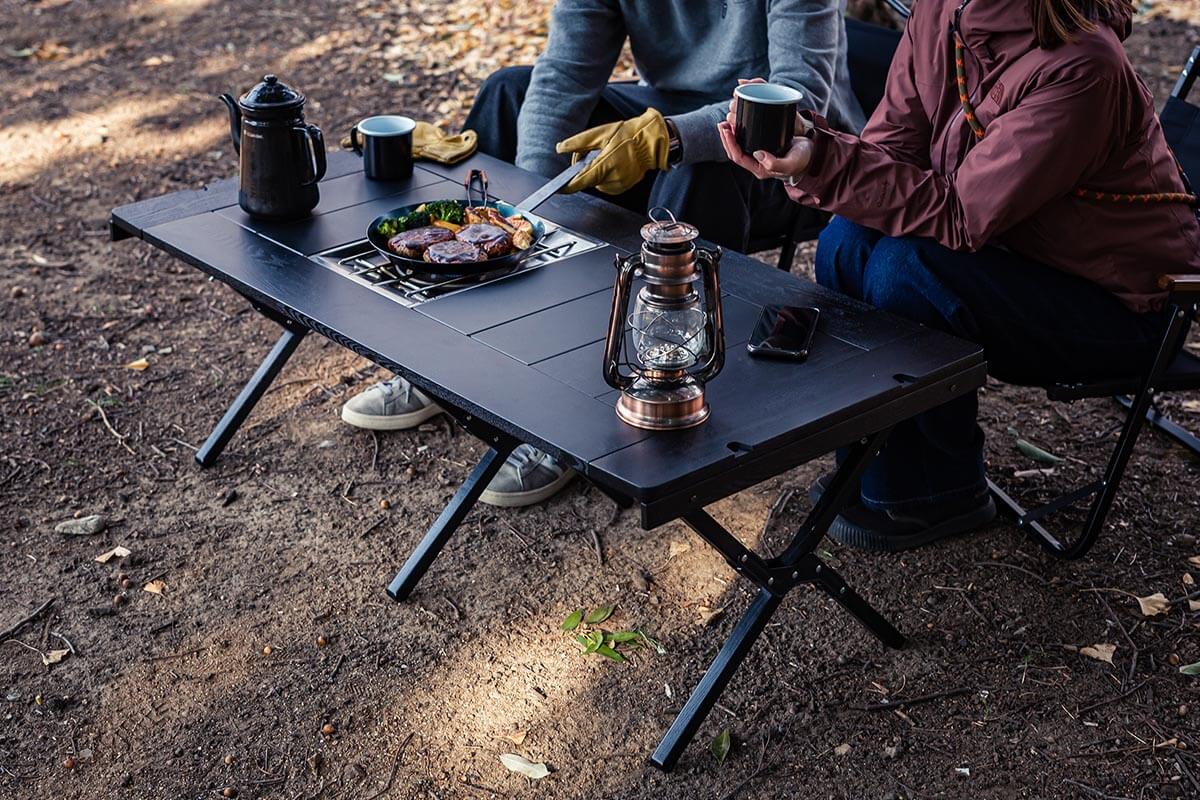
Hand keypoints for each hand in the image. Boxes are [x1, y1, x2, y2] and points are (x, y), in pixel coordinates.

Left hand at [556, 108, 670, 194]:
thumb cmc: (629, 134)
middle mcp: (611, 178)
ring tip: (607, 156)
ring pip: (596, 182)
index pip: (580, 181)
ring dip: (596, 172)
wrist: (651, 141)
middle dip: (585, 168)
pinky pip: (606, 184)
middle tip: (594, 153)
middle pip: (587, 180)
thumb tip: (560, 148)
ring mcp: (618, 185)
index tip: (558, 188)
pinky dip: (605, 175)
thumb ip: (578, 143)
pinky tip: (613, 163)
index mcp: (605, 165)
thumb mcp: (600, 133)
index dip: (568, 186)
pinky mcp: (623, 187)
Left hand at [718, 117, 812, 183]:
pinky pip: (748, 137)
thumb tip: (758, 154)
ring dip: (731, 132)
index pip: (738, 157)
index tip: (726, 129)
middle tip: (722, 123)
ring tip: (726, 120)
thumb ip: (776, 164)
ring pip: (739, 144)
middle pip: (735, 150)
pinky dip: (741, 128)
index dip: (730, 143)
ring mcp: (759, 152)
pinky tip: (740, 118)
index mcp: (760, 168)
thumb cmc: (802, 159)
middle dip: (726, 137)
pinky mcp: (764, 143)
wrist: (813, 154)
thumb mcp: (791, 162)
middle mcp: (757, 161)